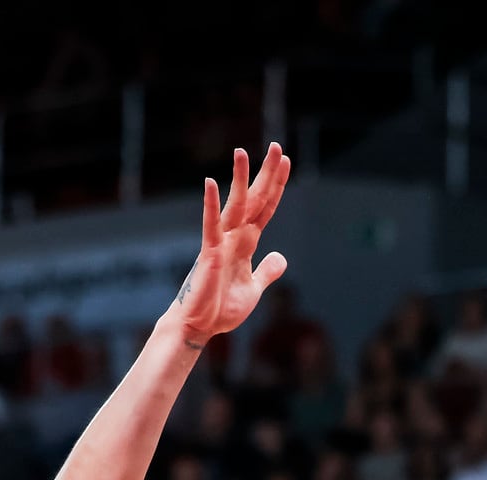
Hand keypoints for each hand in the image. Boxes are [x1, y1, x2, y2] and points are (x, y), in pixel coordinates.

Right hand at [171, 145, 291, 348]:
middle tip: (277, 146)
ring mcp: (221, 243)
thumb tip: (281, 258)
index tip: (286, 162)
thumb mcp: (254, 289)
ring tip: (242, 151)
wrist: (200, 326)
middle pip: (255, 200)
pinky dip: (211, 205)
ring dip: (239, 179)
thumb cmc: (221, 309)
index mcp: (246, 244)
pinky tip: (212, 183)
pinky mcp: (209, 254)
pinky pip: (211, 225)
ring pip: (234, 206)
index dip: (277, 186)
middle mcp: (234, 237)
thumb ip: (266, 272)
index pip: (266, 209)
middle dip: (266, 174)